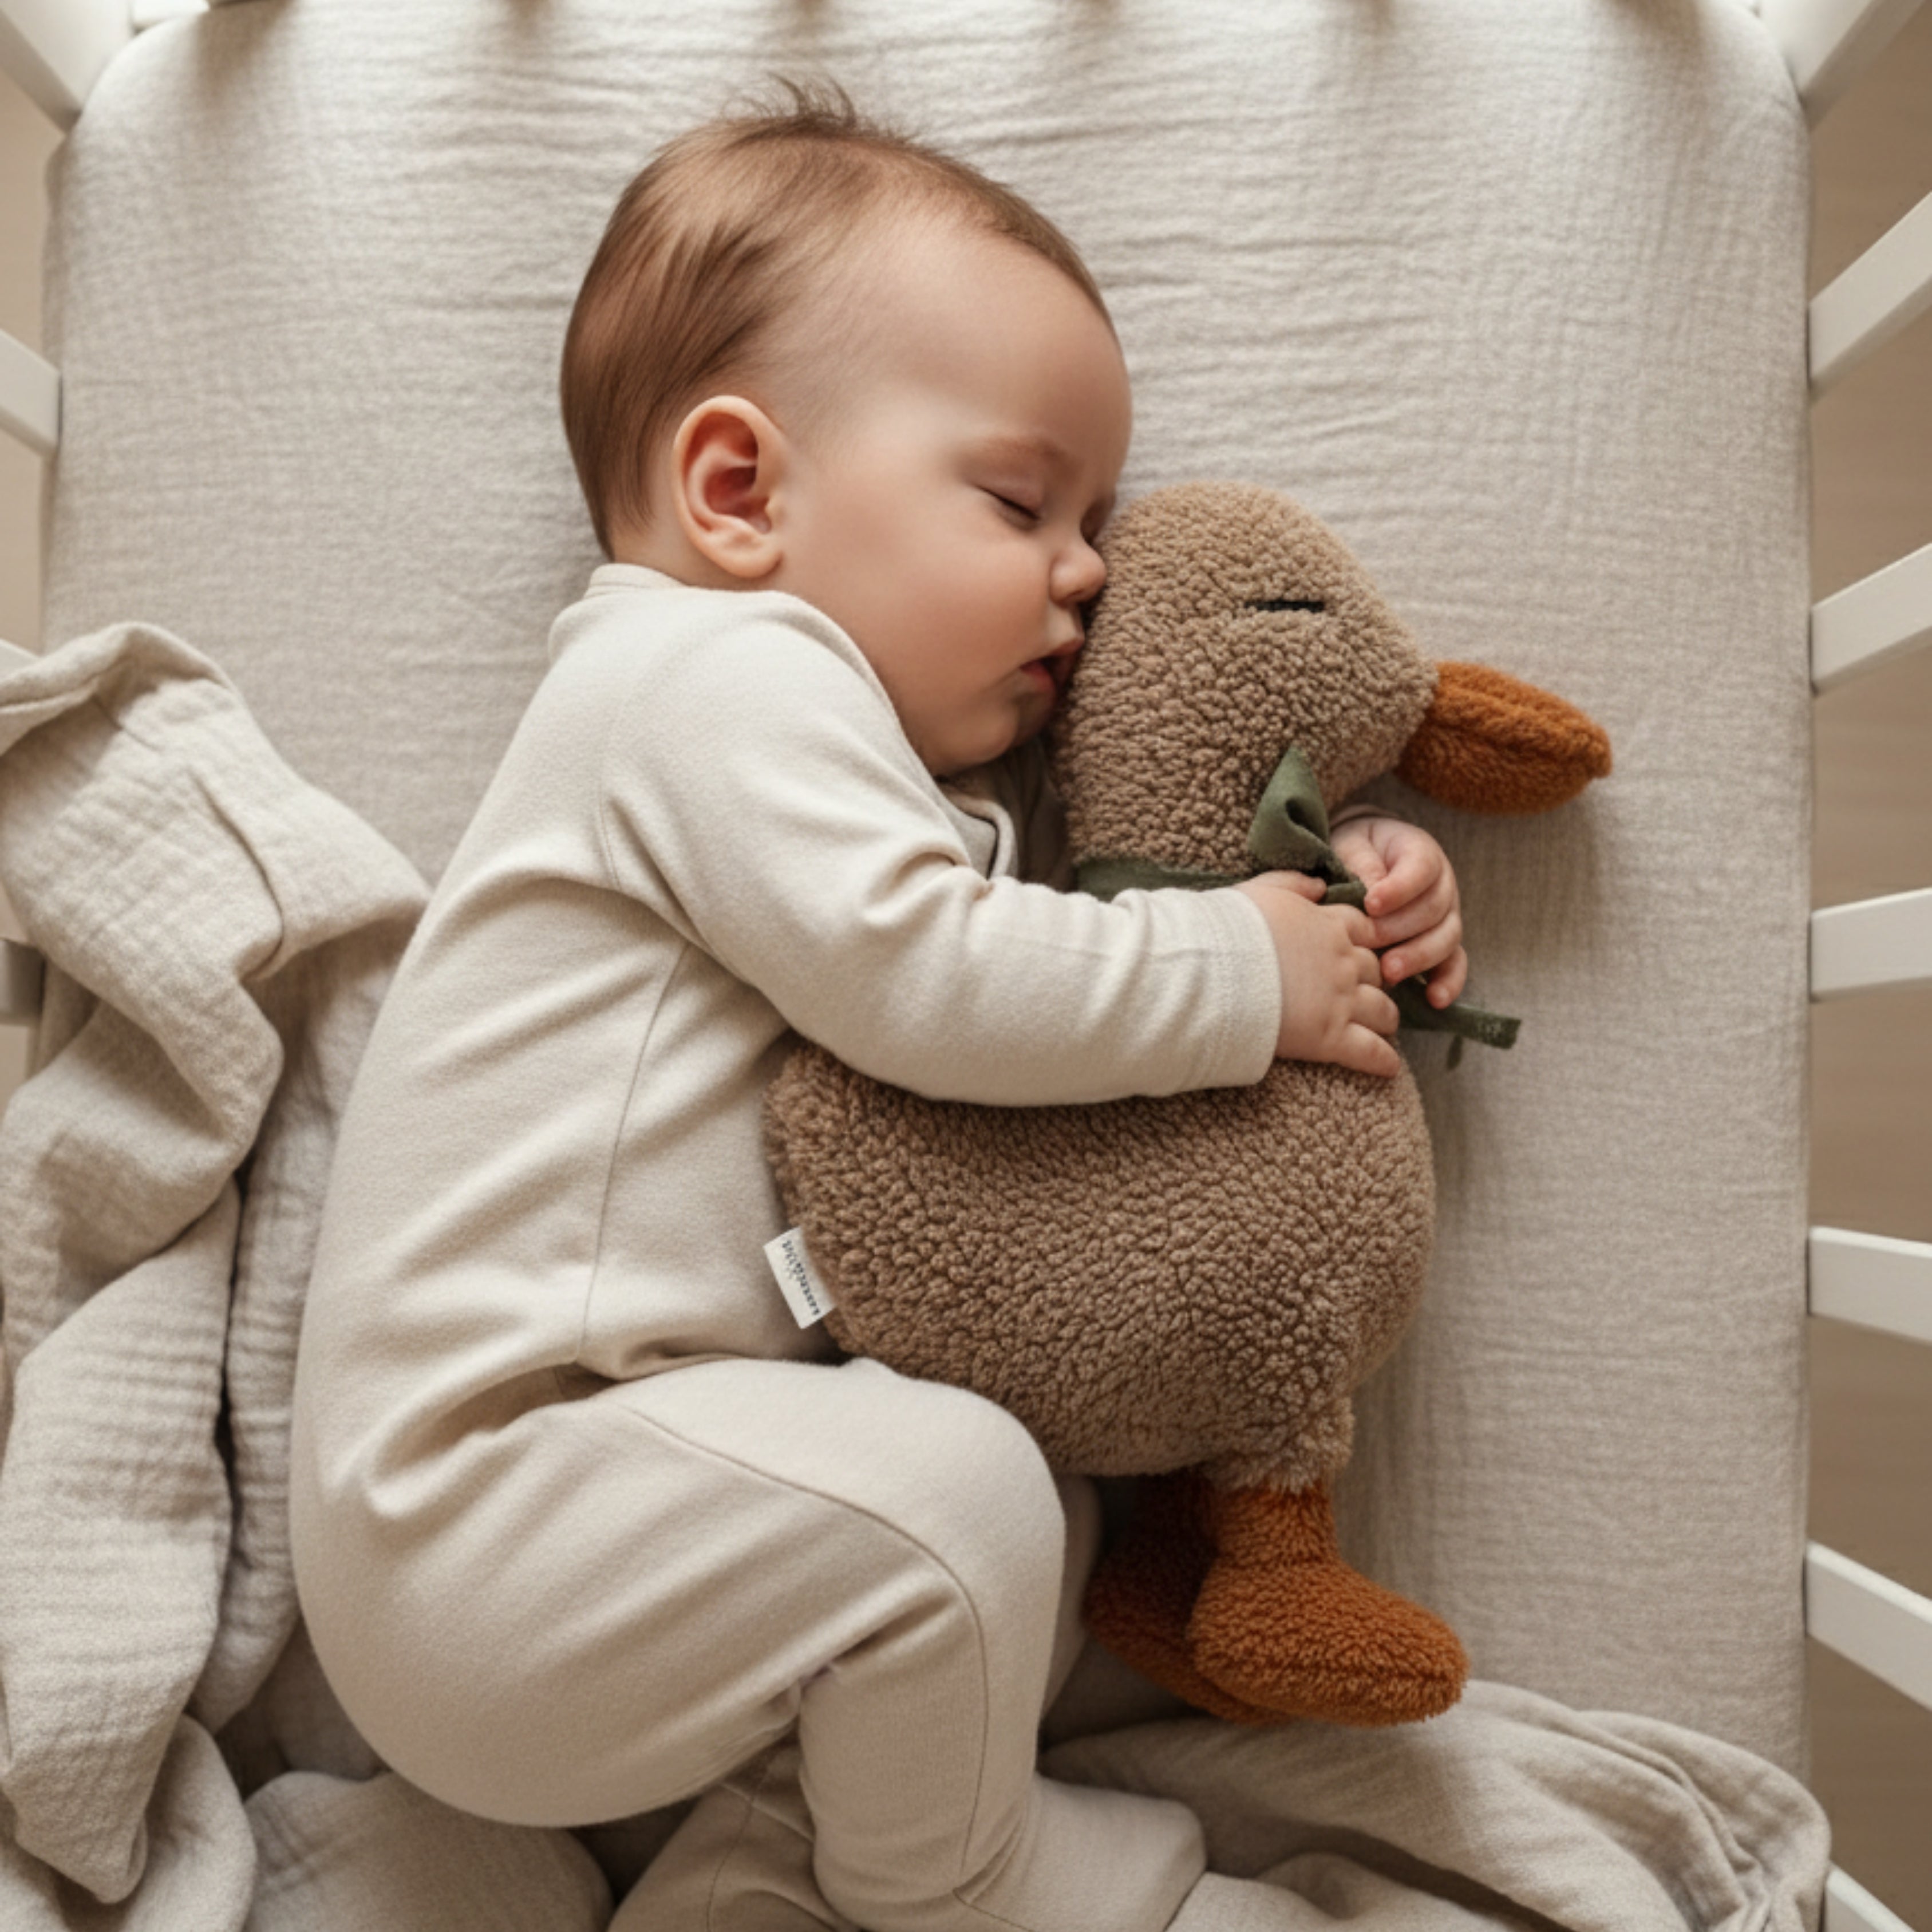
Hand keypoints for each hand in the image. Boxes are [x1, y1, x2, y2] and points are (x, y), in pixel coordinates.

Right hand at [1232, 871, 1400, 1076]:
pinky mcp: (1330, 1037)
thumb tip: (1319, 884)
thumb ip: (1294, 882)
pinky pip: (1371, 1052)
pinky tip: (1390, 1068)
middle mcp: (1343, 961)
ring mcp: (1340, 1000)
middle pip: (1375, 970)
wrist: (1212, 970)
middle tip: (1364, 993)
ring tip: (1383, 1028)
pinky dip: (1383, 1060)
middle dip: (1373, 981)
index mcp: (1328, 925)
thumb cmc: (1228, 929)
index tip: (1357, 951)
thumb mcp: (1261, 891)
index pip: (1364, 931)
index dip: (1363, 942)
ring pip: (1382, 1010)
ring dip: (1385, 1018)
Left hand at [1330, 814, 1466, 1008]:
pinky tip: (1435, 999)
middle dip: (1401, 929)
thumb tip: (1372, 892)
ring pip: (1446, 938)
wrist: (1358, 862)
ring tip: (1389, 972)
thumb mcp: (1351, 846)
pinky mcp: (1443, 945)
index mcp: (1420, 852)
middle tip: (1372, 941)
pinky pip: (1454, 964)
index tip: (1371, 904)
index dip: (1399, 888)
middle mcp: (1441, 885)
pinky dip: (1448, 982)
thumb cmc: (1353, 853)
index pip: (1421, 868)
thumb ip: (1360, 863)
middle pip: (1434, 909)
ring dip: (1418, 958)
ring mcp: (1446, 917)